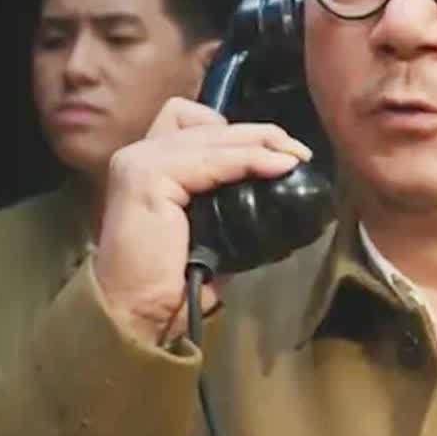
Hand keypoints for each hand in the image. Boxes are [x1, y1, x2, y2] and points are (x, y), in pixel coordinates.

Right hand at [94, 97, 312, 345]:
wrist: (137, 312)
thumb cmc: (172, 282)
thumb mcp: (208, 230)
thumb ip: (226, 200)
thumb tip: (272, 187)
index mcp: (150, 165)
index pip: (194, 124)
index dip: (237, 131)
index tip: (277, 151)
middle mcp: (140, 155)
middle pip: (207, 124)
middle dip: (259, 134)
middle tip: (299, 151)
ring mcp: (139, 162)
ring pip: (213, 136)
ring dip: (260, 143)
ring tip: (296, 158)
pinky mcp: (147, 176)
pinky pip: (211, 158)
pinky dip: (249, 160)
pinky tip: (277, 167)